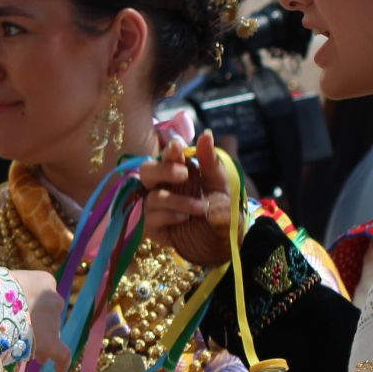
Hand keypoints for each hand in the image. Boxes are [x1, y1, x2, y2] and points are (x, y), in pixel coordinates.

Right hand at [6, 269, 67, 369]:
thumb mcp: (1, 280)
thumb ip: (7, 289)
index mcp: (43, 281)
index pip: (42, 295)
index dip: (33, 308)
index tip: (20, 316)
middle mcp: (53, 299)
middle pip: (47, 317)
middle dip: (37, 329)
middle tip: (23, 338)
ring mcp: (53, 321)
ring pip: (50, 335)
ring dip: (41, 344)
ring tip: (29, 354)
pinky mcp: (51, 341)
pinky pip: (62, 354)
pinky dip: (61, 362)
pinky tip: (58, 370)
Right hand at [140, 131, 232, 266]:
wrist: (225, 237)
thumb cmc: (220, 206)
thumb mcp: (219, 183)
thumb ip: (210, 160)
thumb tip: (206, 134)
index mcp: (176, 170)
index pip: (166, 155)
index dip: (169, 150)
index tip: (178, 147)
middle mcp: (161, 186)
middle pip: (146, 171)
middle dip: (163, 170)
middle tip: (184, 174)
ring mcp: (154, 207)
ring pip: (153, 197)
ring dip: (178, 201)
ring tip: (201, 208)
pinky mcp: (152, 227)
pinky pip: (152, 218)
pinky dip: (170, 216)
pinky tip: (185, 219)